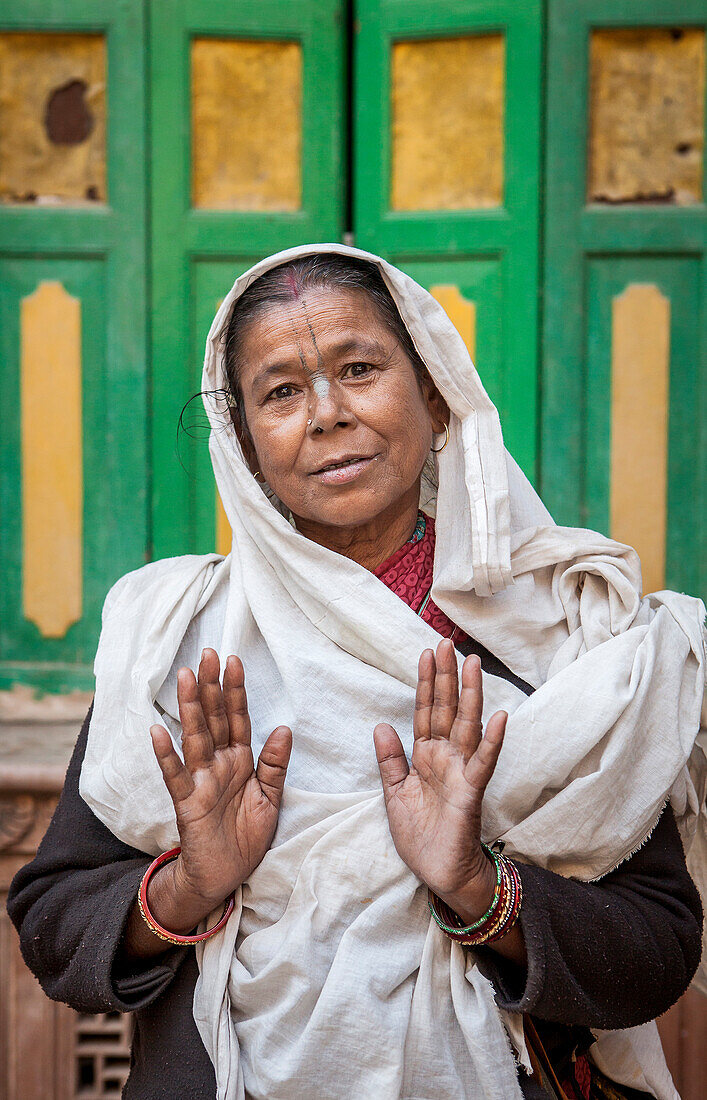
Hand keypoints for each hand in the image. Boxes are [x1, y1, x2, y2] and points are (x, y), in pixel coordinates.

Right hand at [150, 648, 291, 912]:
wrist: (224, 878)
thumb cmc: (245, 837)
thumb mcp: (270, 799)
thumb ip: (274, 764)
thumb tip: (284, 728)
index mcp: (240, 761)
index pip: (237, 718)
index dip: (236, 691)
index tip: (234, 660)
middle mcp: (218, 765)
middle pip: (214, 719)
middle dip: (212, 687)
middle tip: (207, 653)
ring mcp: (200, 782)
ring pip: (195, 738)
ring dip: (190, 708)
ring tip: (186, 678)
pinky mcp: (187, 804)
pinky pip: (175, 776)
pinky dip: (166, 755)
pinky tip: (158, 731)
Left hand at [373, 639, 506, 923]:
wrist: (439, 874)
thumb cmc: (421, 836)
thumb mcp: (394, 794)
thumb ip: (390, 761)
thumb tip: (381, 725)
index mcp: (426, 756)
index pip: (425, 712)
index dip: (426, 684)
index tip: (426, 653)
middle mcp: (446, 757)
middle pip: (446, 709)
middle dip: (446, 677)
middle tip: (446, 643)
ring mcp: (461, 772)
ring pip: (467, 726)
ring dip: (470, 695)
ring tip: (472, 665)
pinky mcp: (472, 792)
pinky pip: (484, 762)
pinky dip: (492, 740)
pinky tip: (499, 716)